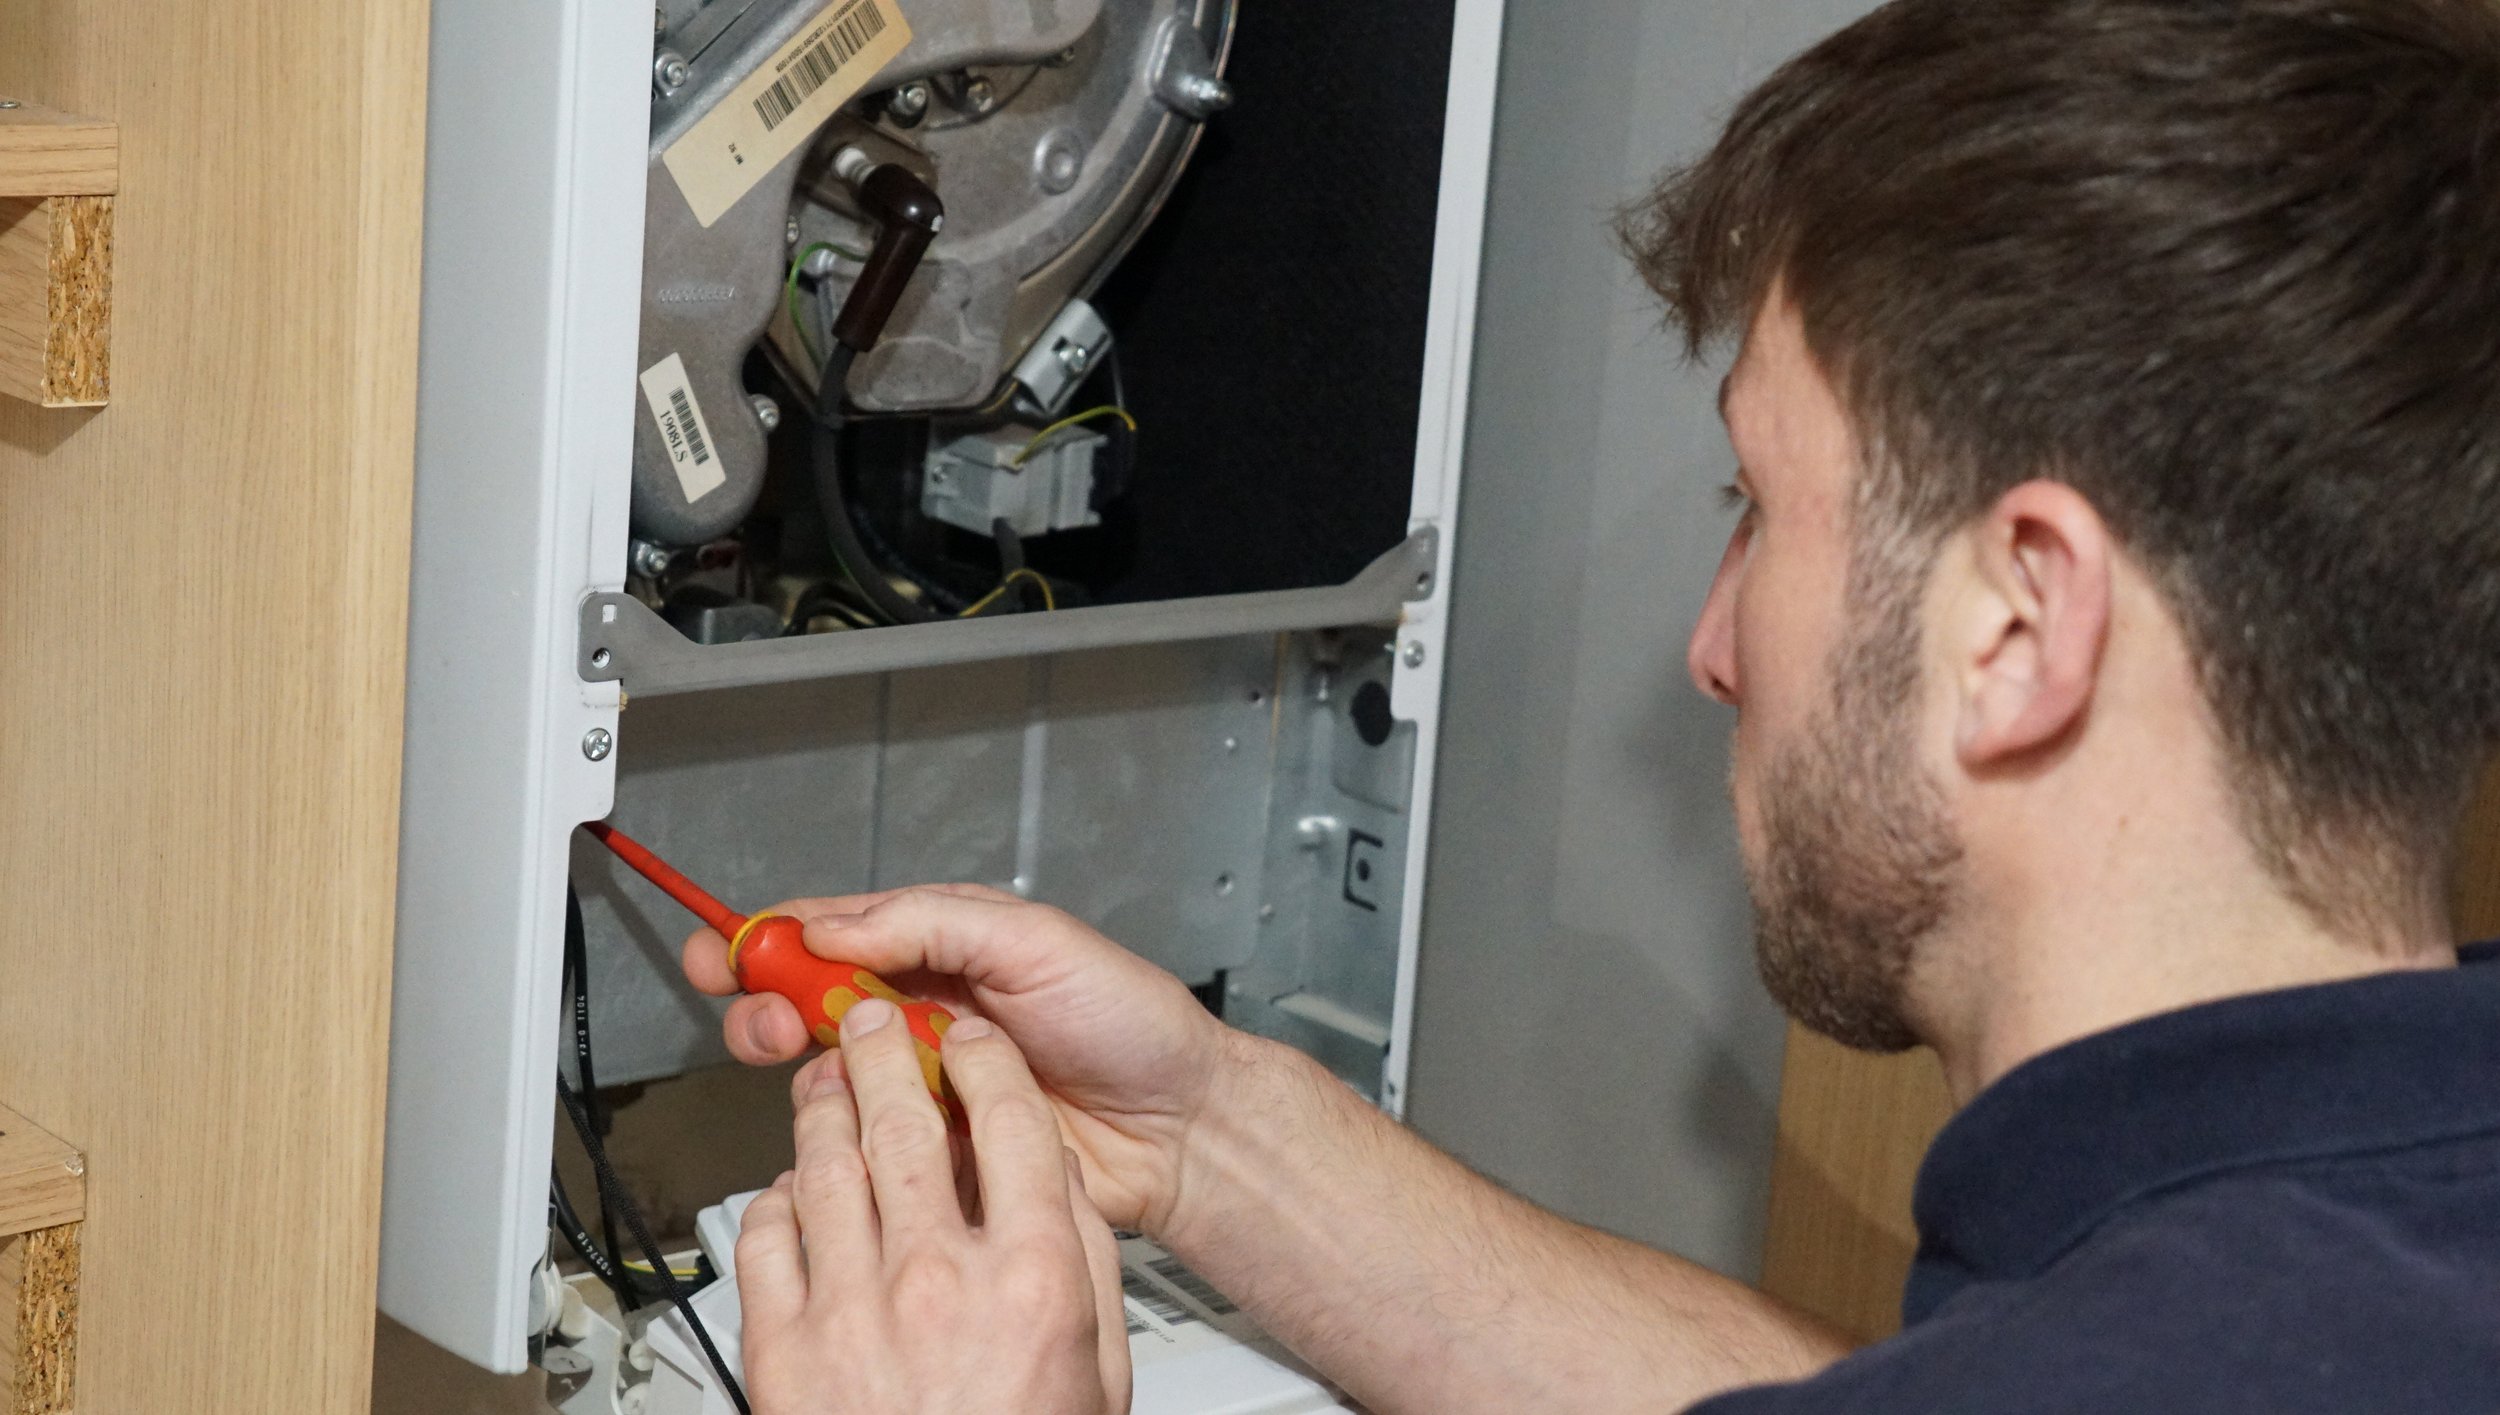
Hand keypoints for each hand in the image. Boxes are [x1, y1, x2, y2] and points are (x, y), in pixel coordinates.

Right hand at [684, 885, 1234, 1233]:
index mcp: (944, 945)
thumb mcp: (1033, 942)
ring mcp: (926, 1080)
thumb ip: (931, 923)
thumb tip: (836, 924)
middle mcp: (925, 1010)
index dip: (771, 938)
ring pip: (830, 1072)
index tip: (723, 948)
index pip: (836, 931)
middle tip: (759, 1021)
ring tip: (820, 1071)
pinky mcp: (935, 1145)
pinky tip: (855, 1125)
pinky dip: (846, 1132)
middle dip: (767, 1006)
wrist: (1176, 1125)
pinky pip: (867, 1138)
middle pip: (811, 1003)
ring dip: (806, 1069)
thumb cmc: (1128, 1022)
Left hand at [737, 997, 1130, 1414]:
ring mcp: (851, 1312)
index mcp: (1031, 1278)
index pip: (1008, 1121)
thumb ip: (1079, 1260)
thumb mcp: (1099, 1365)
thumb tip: (1047, 1177)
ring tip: (826, 1082)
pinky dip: (776, 1198)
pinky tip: (794, 1190)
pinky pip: (765, 1237)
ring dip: (823, 1107)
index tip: (970, 1039)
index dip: (985, 1059)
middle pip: (903, 1122)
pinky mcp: (781, 1351)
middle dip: (884, 1052)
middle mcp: (938, 1282)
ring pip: (825, 1164)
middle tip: (875, 1024)